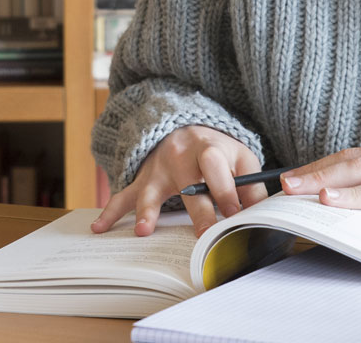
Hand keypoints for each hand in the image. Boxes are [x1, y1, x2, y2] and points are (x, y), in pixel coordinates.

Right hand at [90, 125, 267, 237]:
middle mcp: (180, 156)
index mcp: (209, 147)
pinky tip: (100, 227)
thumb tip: (261, 214)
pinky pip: (124, 195)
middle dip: (197, 211)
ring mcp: (158, 168)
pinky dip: (110, 212)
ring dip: (147, 211)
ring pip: (151, 190)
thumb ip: (252, 185)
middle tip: (204, 234)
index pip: (216, 168)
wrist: (183, 127)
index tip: (234, 215)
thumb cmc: (217, 151)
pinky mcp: (143, 179)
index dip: (225, 192)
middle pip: (188, 184)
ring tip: (143, 230)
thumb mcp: (241, 157)